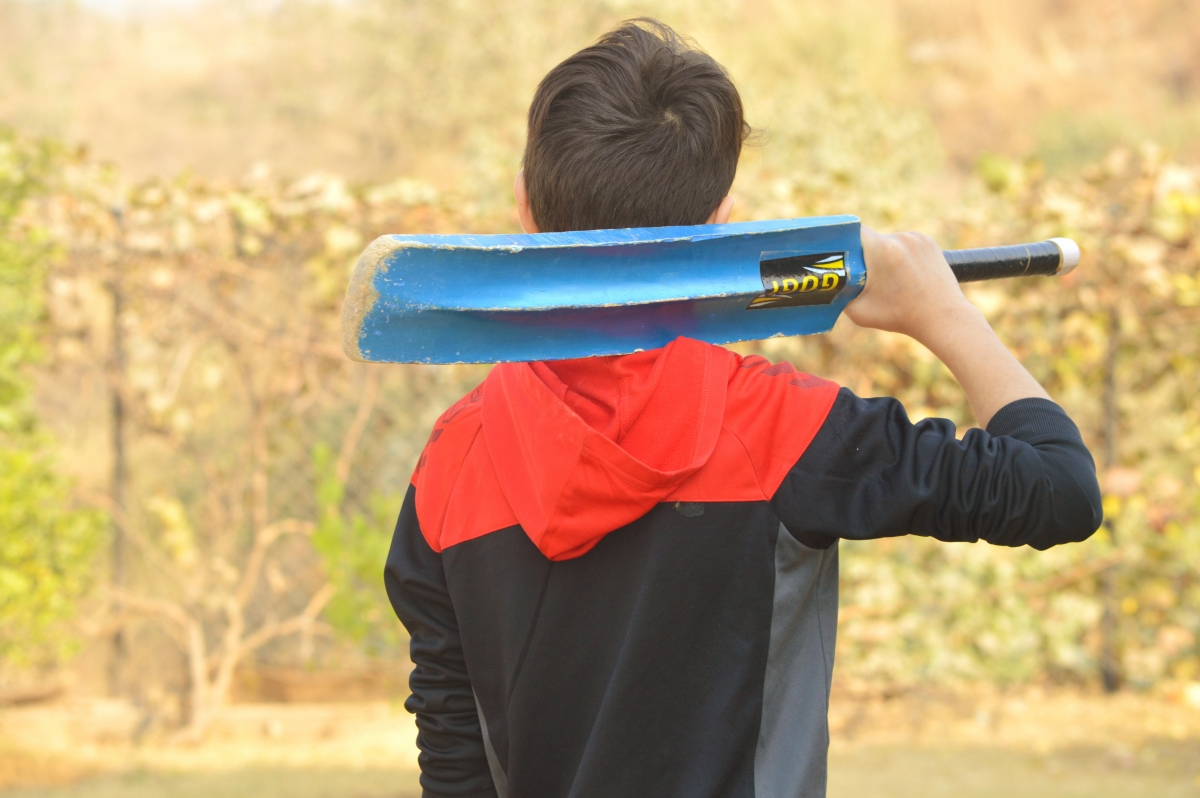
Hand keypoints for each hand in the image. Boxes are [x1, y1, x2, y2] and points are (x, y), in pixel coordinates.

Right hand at [845, 226, 977, 342]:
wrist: (942, 318)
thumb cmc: (900, 316)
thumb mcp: (858, 311)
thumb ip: (840, 294)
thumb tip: (828, 284)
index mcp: (881, 251)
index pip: (851, 233)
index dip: (842, 242)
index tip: (838, 255)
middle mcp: (900, 238)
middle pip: (871, 239)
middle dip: (865, 255)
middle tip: (866, 278)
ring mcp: (917, 238)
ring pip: (888, 242)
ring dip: (884, 256)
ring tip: (891, 280)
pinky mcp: (929, 241)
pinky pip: (905, 243)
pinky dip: (901, 256)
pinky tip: (906, 275)